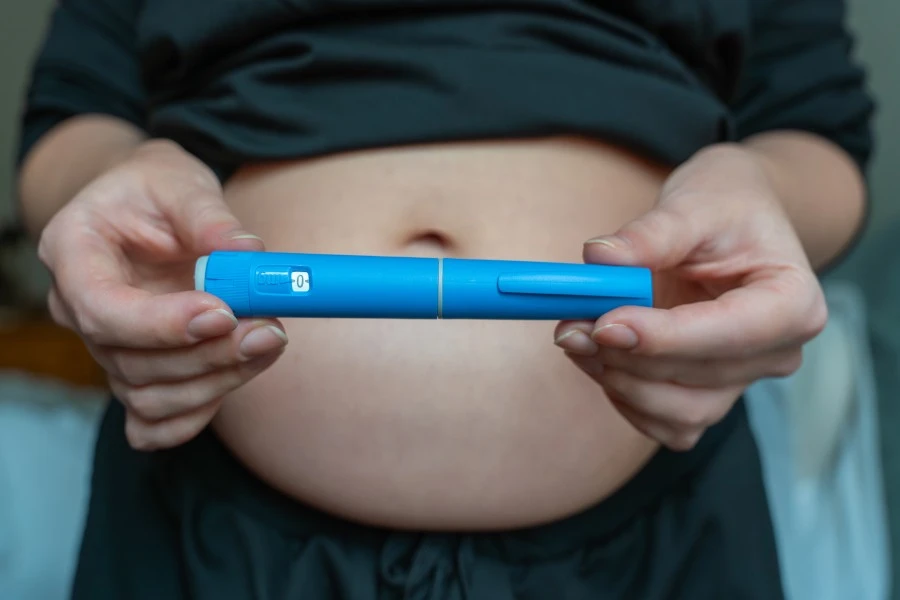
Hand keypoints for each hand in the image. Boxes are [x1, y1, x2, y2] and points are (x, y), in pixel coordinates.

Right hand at [38, 139, 287, 450]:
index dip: (163, 323)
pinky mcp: (136, 373)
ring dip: (216, 380)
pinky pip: (152, 421)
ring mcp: (106, 348)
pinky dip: (194, 416)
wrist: (147, 207)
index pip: (103, 309)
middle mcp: (79, 309)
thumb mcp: (179, 181)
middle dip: (208, 354)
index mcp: (73, 253)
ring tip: (270, 342)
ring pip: (149, 395)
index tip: (224, 313)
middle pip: (133, 360)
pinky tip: (238, 380)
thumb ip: (209, 217)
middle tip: (268, 330)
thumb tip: (250, 254)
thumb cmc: (155, 190)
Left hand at [554, 143, 827, 450]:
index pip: (731, 335)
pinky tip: (598, 356)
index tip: (605, 323)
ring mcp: (742, 380)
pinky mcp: (708, 394)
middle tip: (571, 324)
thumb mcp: (694, 203)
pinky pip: (664, 421)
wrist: (733, 219)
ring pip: (679, 412)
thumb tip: (600, 258)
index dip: (663, 338)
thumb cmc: (725, 205)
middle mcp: (776, 352)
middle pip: (698, 379)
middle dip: (627, 357)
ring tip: (577, 335)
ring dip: (619, 381)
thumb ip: (651, 233)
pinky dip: (624, 397)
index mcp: (793, 303)